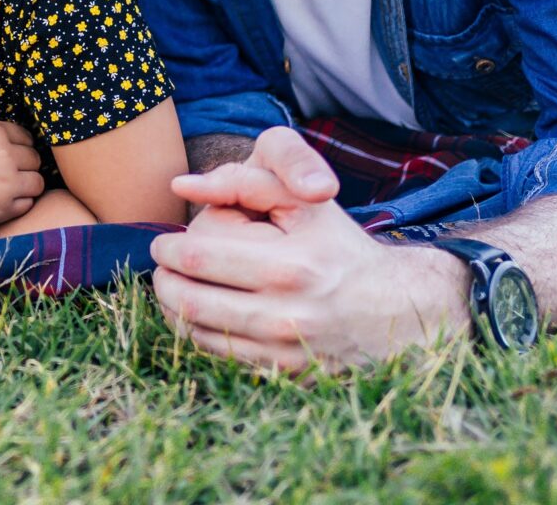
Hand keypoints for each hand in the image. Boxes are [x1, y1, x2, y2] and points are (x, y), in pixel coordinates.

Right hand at [0, 119, 45, 235]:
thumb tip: (13, 146)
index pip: (25, 137)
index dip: (17, 148)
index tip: (5, 157)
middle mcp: (3, 155)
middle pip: (34, 160)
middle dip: (23, 167)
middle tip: (3, 176)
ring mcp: (5, 183)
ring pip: (37, 183)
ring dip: (25, 186)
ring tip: (2, 190)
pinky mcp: (0, 210)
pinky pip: (26, 204)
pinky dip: (17, 204)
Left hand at [149, 126, 468, 372]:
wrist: (394, 308)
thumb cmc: (338, 246)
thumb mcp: (303, 202)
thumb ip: (242, 182)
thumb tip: (182, 184)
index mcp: (289, 265)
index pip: (196, 256)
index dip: (167, 247)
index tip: (165, 241)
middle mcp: (285, 314)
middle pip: (187, 299)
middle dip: (162, 278)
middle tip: (162, 265)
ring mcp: (283, 351)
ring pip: (195, 333)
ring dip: (172, 307)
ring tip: (177, 286)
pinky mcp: (282, 374)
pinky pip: (217, 355)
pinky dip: (197, 333)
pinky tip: (202, 312)